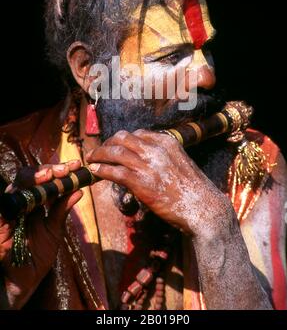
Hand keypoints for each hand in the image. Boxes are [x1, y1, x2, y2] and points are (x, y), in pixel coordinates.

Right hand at [0, 160, 82, 308]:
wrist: (25, 281)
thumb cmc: (38, 254)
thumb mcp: (54, 230)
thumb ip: (62, 210)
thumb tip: (79, 190)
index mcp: (33, 201)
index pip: (42, 178)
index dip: (58, 169)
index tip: (75, 166)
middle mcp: (19, 202)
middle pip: (27, 177)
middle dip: (45, 170)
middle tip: (62, 170)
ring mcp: (8, 212)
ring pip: (15, 187)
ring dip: (32, 179)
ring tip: (48, 176)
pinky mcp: (0, 225)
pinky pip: (4, 209)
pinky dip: (15, 199)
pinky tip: (30, 196)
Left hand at [86, 130, 234, 237]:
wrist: (203, 208)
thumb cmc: (194, 191)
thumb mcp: (180, 164)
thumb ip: (163, 158)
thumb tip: (146, 162)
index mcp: (167, 142)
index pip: (138, 133)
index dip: (122, 139)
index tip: (115, 145)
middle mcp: (156, 149)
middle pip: (122, 138)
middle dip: (107, 143)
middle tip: (99, 151)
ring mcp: (148, 165)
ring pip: (115, 152)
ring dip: (99, 154)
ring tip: (91, 159)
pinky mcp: (140, 182)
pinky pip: (114, 171)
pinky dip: (102, 170)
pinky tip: (96, 172)